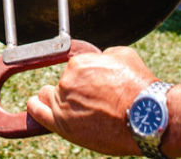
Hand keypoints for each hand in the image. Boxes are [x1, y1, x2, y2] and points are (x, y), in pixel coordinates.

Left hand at [26, 46, 154, 155]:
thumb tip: (100, 58)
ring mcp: (63, 104)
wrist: (145, 117)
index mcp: (79, 64)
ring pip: (47, 97)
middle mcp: (67, 82)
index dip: (83, 77)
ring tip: (66, 106)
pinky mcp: (62, 125)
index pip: (73, 69)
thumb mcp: (123, 56)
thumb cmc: (138, 87)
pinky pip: (38, 112)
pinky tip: (35, 105)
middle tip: (86, 99)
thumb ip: (104, 56)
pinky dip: (36, 107)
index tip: (90, 85)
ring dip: (55, 99)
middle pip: (61, 84)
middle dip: (71, 89)